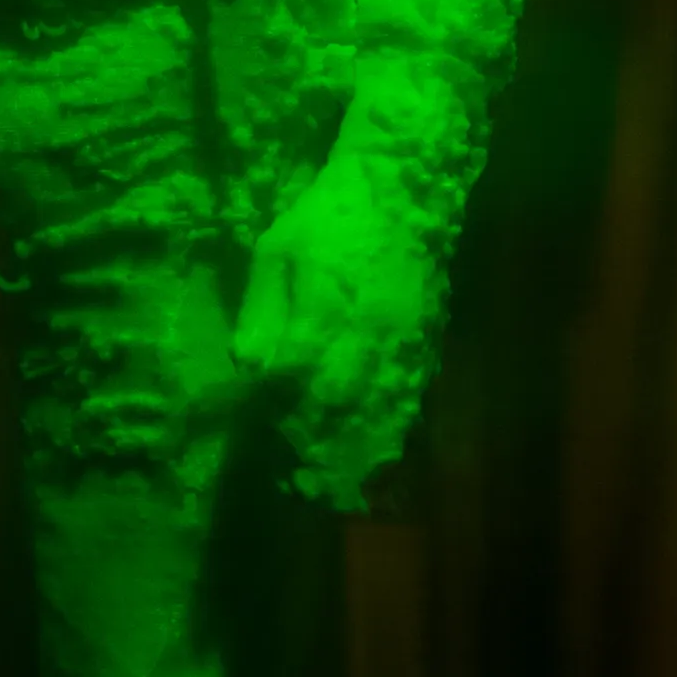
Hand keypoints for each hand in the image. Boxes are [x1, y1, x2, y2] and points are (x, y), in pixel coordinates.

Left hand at [230, 164, 429, 502]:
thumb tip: (251, 369)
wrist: (403, 188)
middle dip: (314, 454)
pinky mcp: (426, 349)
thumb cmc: (327, 216)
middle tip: (294, 484)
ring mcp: (401, 347)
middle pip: (339, 415)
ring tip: (331, 488)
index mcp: (322, 312)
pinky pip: (410, 408)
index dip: (276, 417)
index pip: (293, 383)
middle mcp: (365, 337)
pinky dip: (391, 439)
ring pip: (381, 420)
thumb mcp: (274, 252)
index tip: (264, 435)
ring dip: (355, 459)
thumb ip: (260, 313)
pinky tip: (373, 459)